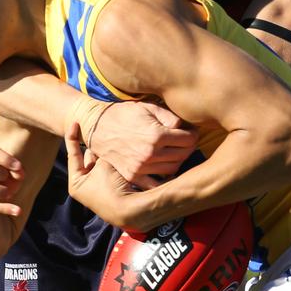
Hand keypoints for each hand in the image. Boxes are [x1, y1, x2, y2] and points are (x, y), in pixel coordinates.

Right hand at [0, 143, 24, 218]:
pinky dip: (6, 208)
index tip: (19, 168)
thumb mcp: (9, 169)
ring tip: (8, 193)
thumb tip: (18, 174)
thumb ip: (15, 168)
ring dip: (3, 191)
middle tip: (6, 178)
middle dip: (2, 173)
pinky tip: (17, 211)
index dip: (7, 159)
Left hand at [65, 123, 150, 231]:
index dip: (72, 136)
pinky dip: (115, 160)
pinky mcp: (114, 189)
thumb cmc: (111, 186)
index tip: (74, 122)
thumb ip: (102, 150)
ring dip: (107, 152)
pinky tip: (120, 148)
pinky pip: (112, 169)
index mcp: (76, 183)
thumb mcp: (103, 163)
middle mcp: (86, 187)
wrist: (130, 210)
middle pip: (89, 158)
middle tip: (100, 129)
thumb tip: (103, 140)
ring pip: (102, 162)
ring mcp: (99, 189)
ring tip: (111, 136)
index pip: (73, 154)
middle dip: (95, 145)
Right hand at [72, 99, 197, 180]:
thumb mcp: (148, 107)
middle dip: (189, 147)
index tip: (192, 132)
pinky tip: (165, 168)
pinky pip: (155, 183)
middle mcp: (150, 154)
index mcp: (156, 135)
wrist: (97, 126)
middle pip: (183, 155)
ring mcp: (141, 167)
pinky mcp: (132, 175)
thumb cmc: (123, 113)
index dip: (193, 134)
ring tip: (177, 152)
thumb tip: (185, 128)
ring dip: (179, 161)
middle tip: (188, 142)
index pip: (188, 139)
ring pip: (173, 169)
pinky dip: (164, 178)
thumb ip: (170, 117)